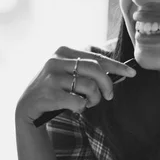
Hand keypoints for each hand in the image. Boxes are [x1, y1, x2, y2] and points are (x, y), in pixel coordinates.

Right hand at [15, 46, 135, 124]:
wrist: (27, 107)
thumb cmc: (54, 89)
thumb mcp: (66, 72)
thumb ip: (86, 68)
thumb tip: (118, 69)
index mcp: (63, 51)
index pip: (96, 57)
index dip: (117, 66)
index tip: (132, 73)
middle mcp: (55, 60)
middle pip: (96, 70)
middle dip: (107, 85)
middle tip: (109, 97)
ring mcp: (51, 77)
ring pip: (89, 87)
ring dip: (94, 99)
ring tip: (88, 104)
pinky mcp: (50, 94)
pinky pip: (79, 102)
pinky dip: (81, 108)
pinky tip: (75, 108)